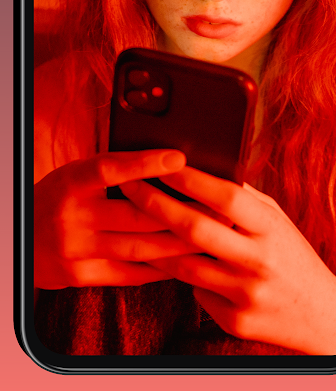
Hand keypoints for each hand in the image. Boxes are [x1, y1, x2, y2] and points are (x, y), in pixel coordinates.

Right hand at [34, 149, 199, 289]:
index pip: (111, 168)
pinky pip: (129, 272)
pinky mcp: (82, 276)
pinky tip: (182, 261)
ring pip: (139, 247)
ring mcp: (78, 249)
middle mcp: (74, 215)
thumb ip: (112, 170)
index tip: (179, 158)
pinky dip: (159, 267)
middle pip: (136, 214)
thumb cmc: (59, 198)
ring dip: (179, 243)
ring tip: (210, 236)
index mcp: (72, 182)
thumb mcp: (75, 174)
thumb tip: (164, 160)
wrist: (20, 240)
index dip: (145, 163)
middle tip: (216, 207)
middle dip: (181, 212)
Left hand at [125, 167, 335, 354]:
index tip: (162, 162)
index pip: (225, 197)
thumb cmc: (291, 254)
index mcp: (271, 227)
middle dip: (157, 204)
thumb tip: (203, 168)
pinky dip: (179, 275)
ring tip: (130, 221)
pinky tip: (160, 260)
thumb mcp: (276, 220)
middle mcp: (259, 259)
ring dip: (153, 242)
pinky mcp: (235, 320)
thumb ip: (244, 200)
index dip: (191, 179)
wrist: (320, 315)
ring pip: (186, 265)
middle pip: (196, 229)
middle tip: (129, 186)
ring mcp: (247, 293)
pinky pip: (196, 292)